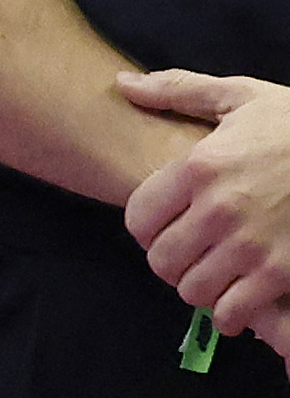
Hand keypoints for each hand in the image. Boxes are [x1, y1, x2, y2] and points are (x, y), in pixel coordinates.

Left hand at [119, 69, 289, 337]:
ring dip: (197, 286)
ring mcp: (252, 247)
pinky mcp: (283, 275)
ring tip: (210, 273)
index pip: (138, 218)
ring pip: (193, 291)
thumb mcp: (239, 95)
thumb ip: (177, 90)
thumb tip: (123, 84)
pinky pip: (234, 312)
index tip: (160, 225)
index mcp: (199, 167)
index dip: (144, 226)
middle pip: (161, 260)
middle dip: (168, 259)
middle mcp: (219, 211)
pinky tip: (237, 296)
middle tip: (186, 252)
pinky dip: (229, 312)